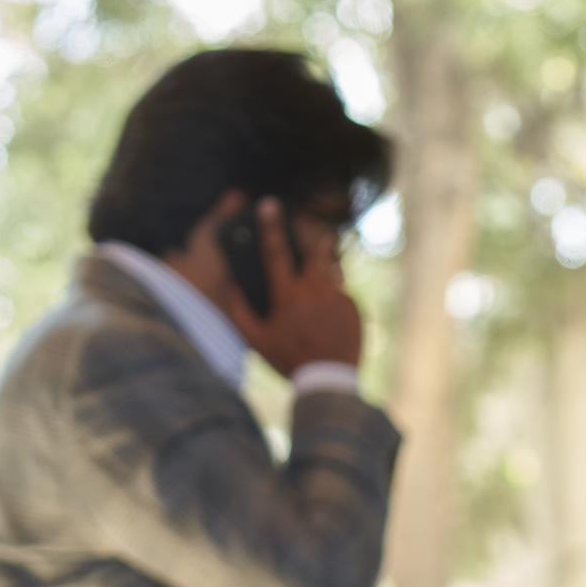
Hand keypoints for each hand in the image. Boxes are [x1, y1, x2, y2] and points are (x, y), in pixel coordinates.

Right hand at [216, 194, 361, 374]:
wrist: (329, 381)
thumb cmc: (289, 360)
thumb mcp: (256, 339)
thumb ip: (239, 311)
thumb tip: (230, 286)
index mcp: (288, 295)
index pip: (276, 251)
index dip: (271, 226)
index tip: (270, 205)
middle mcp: (315, 290)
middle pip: (315, 249)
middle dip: (311, 233)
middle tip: (306, 223)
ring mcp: (338, 297)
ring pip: (332, 269)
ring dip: (324, 266)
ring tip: (317, 275)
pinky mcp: (355, 307)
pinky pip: (343, 292)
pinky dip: (335, 295)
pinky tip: (329, 310)